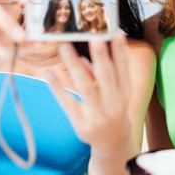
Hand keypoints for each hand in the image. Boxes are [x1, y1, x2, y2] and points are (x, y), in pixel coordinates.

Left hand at [48, 31, 132, 151]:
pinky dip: (58, 88)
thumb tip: (81, 59)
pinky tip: (50, 73)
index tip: (116, 31)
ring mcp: (97, 115)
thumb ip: (100, 74)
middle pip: (107, 76)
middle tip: (95, 37)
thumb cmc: (112, 108)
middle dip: (101, 56)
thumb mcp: (114, 91)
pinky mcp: (81, 124)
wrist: (113, 142)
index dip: (120, 50)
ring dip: (74, 65)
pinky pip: (68, 103)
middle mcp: (114, 103)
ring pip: (85, 87)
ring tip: (65, 46)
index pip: (123, 68)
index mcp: (125, 92)